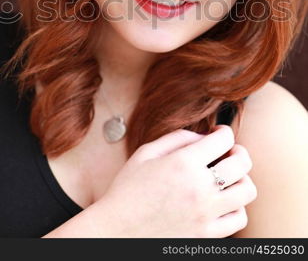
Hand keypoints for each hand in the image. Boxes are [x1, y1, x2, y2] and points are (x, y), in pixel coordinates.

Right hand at [94, 125, 256, 236]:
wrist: (117, 231)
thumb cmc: (127, 189)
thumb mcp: (146, 153)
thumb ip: (177, 138)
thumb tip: (204, 137)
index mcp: (184, 163)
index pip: (224, 139)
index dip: (224, 131)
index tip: (219, 134)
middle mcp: (200, 187)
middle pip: (242, 163)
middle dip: (238, 151)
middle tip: (229, 152)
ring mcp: (206, 214)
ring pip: (247, 191)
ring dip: (241, 179)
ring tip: (227, 178)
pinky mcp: (206, 235)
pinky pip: (238, 218)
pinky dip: (235, 206)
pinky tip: (221, 201)